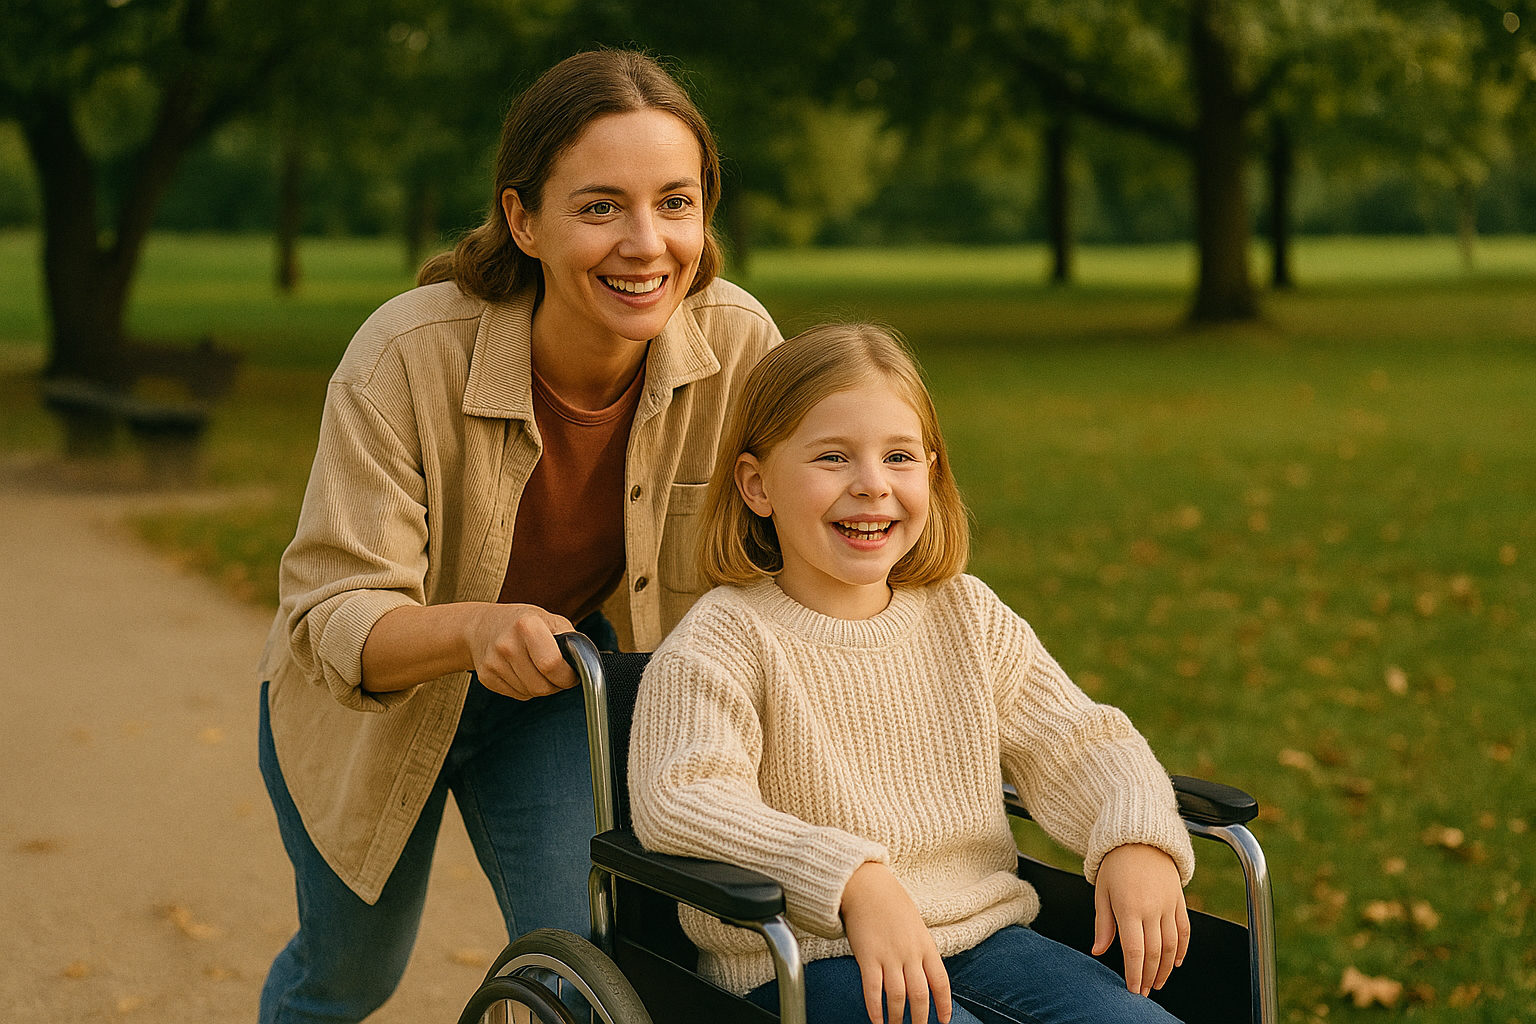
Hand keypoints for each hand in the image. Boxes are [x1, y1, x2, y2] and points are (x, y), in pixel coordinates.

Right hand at [466, 603, 577, 699]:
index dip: (567, 676)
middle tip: (557, 672)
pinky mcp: (486, 677)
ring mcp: (493, 662)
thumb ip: (570, 641)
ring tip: (537, 667)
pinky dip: (525, 688)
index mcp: (527, 625)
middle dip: (556, 684)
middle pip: (541, 686)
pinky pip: (517, 696)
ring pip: (530, 693)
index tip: (572, 674)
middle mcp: (507, 644)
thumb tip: (584, 664)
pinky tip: (522, 671)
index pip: (552, 665)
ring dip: (540, 686)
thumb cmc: (523, 623)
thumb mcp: (551, 620)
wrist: (483, 626)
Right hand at [839, 862, 951, 1023]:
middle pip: (920, 994)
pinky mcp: (867, 956)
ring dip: (897, 1018)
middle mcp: (910, 953)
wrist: (866, 885)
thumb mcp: (916, 924)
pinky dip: (875, 1009)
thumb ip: (920, 949)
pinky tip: (876, 1020)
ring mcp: (889, 955)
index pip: (941, 982)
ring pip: (897, 997)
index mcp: (926, 945)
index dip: (944, 1005)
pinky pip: (873, 990)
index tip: (944, 1021)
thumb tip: (924, 973)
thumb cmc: (891, 903)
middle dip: (920, 1018)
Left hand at [1092, 843, 1189, 995]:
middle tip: (1143, 991)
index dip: (1135, 973)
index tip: (1132, 989)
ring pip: (1172, 945)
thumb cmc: (1115, 864)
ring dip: (1166, 968)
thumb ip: (1103, 924)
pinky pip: (1185, 930)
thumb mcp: (1101, 892)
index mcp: (1128, 907)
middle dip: (1149, 976)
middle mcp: (1152, 908)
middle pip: (1154, 952)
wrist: (1139, 837)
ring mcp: (1168, 904)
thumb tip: (1098, 950)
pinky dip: (1182, 949)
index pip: (1135, 950)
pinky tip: (1175, 962)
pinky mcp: (1180, 900)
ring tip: (1157, 981)